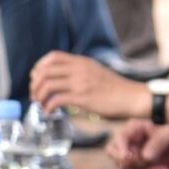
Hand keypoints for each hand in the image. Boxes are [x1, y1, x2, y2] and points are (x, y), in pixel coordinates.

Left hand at [31, 52, 146, 119]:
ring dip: (39, 95)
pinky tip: (49, 112)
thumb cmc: (116, 89)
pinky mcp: (83, 98)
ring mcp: (80, 83)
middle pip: (44, 71)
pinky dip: (48, 106)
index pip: (52, 56)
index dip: (39, 66)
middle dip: (35, 84)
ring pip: (47, 84)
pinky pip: (56, 100)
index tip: (37, 78)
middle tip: (35, 94)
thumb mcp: (96, 72)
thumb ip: (80, 72)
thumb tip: (63, 80)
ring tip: (40, 104)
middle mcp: (79, 70)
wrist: (134, 98)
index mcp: (82, 62)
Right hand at [106, 119, 168, 168]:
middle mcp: (130, 140)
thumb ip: (158, 142)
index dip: (121, 149)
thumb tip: (145, 157)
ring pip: (126, 166)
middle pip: (113, 153)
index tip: (130, 158)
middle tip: (142, 164)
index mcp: (134, 128)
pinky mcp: (141, 165)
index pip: (119, 139)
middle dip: (126, 161)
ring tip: (163, 168)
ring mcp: (134, 153)